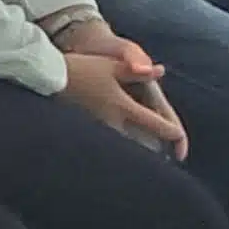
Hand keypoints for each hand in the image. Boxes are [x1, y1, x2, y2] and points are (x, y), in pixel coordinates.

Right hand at [58, 48, 186, 155]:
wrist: (46, 77)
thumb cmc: (80, 68)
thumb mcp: (111, 65)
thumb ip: (136, 71)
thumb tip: (160, 71)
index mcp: (122, 105)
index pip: (154, 122)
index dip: (172, 132)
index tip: (182, 139)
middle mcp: (111, 121)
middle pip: (140, 143)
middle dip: (155, 152)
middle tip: (169, 160)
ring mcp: (96, 128)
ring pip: (122, 146)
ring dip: (135, 153)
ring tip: (145, 163)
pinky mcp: (82, 130)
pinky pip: (106, 143)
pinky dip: (116, 149)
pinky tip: (116, 154)